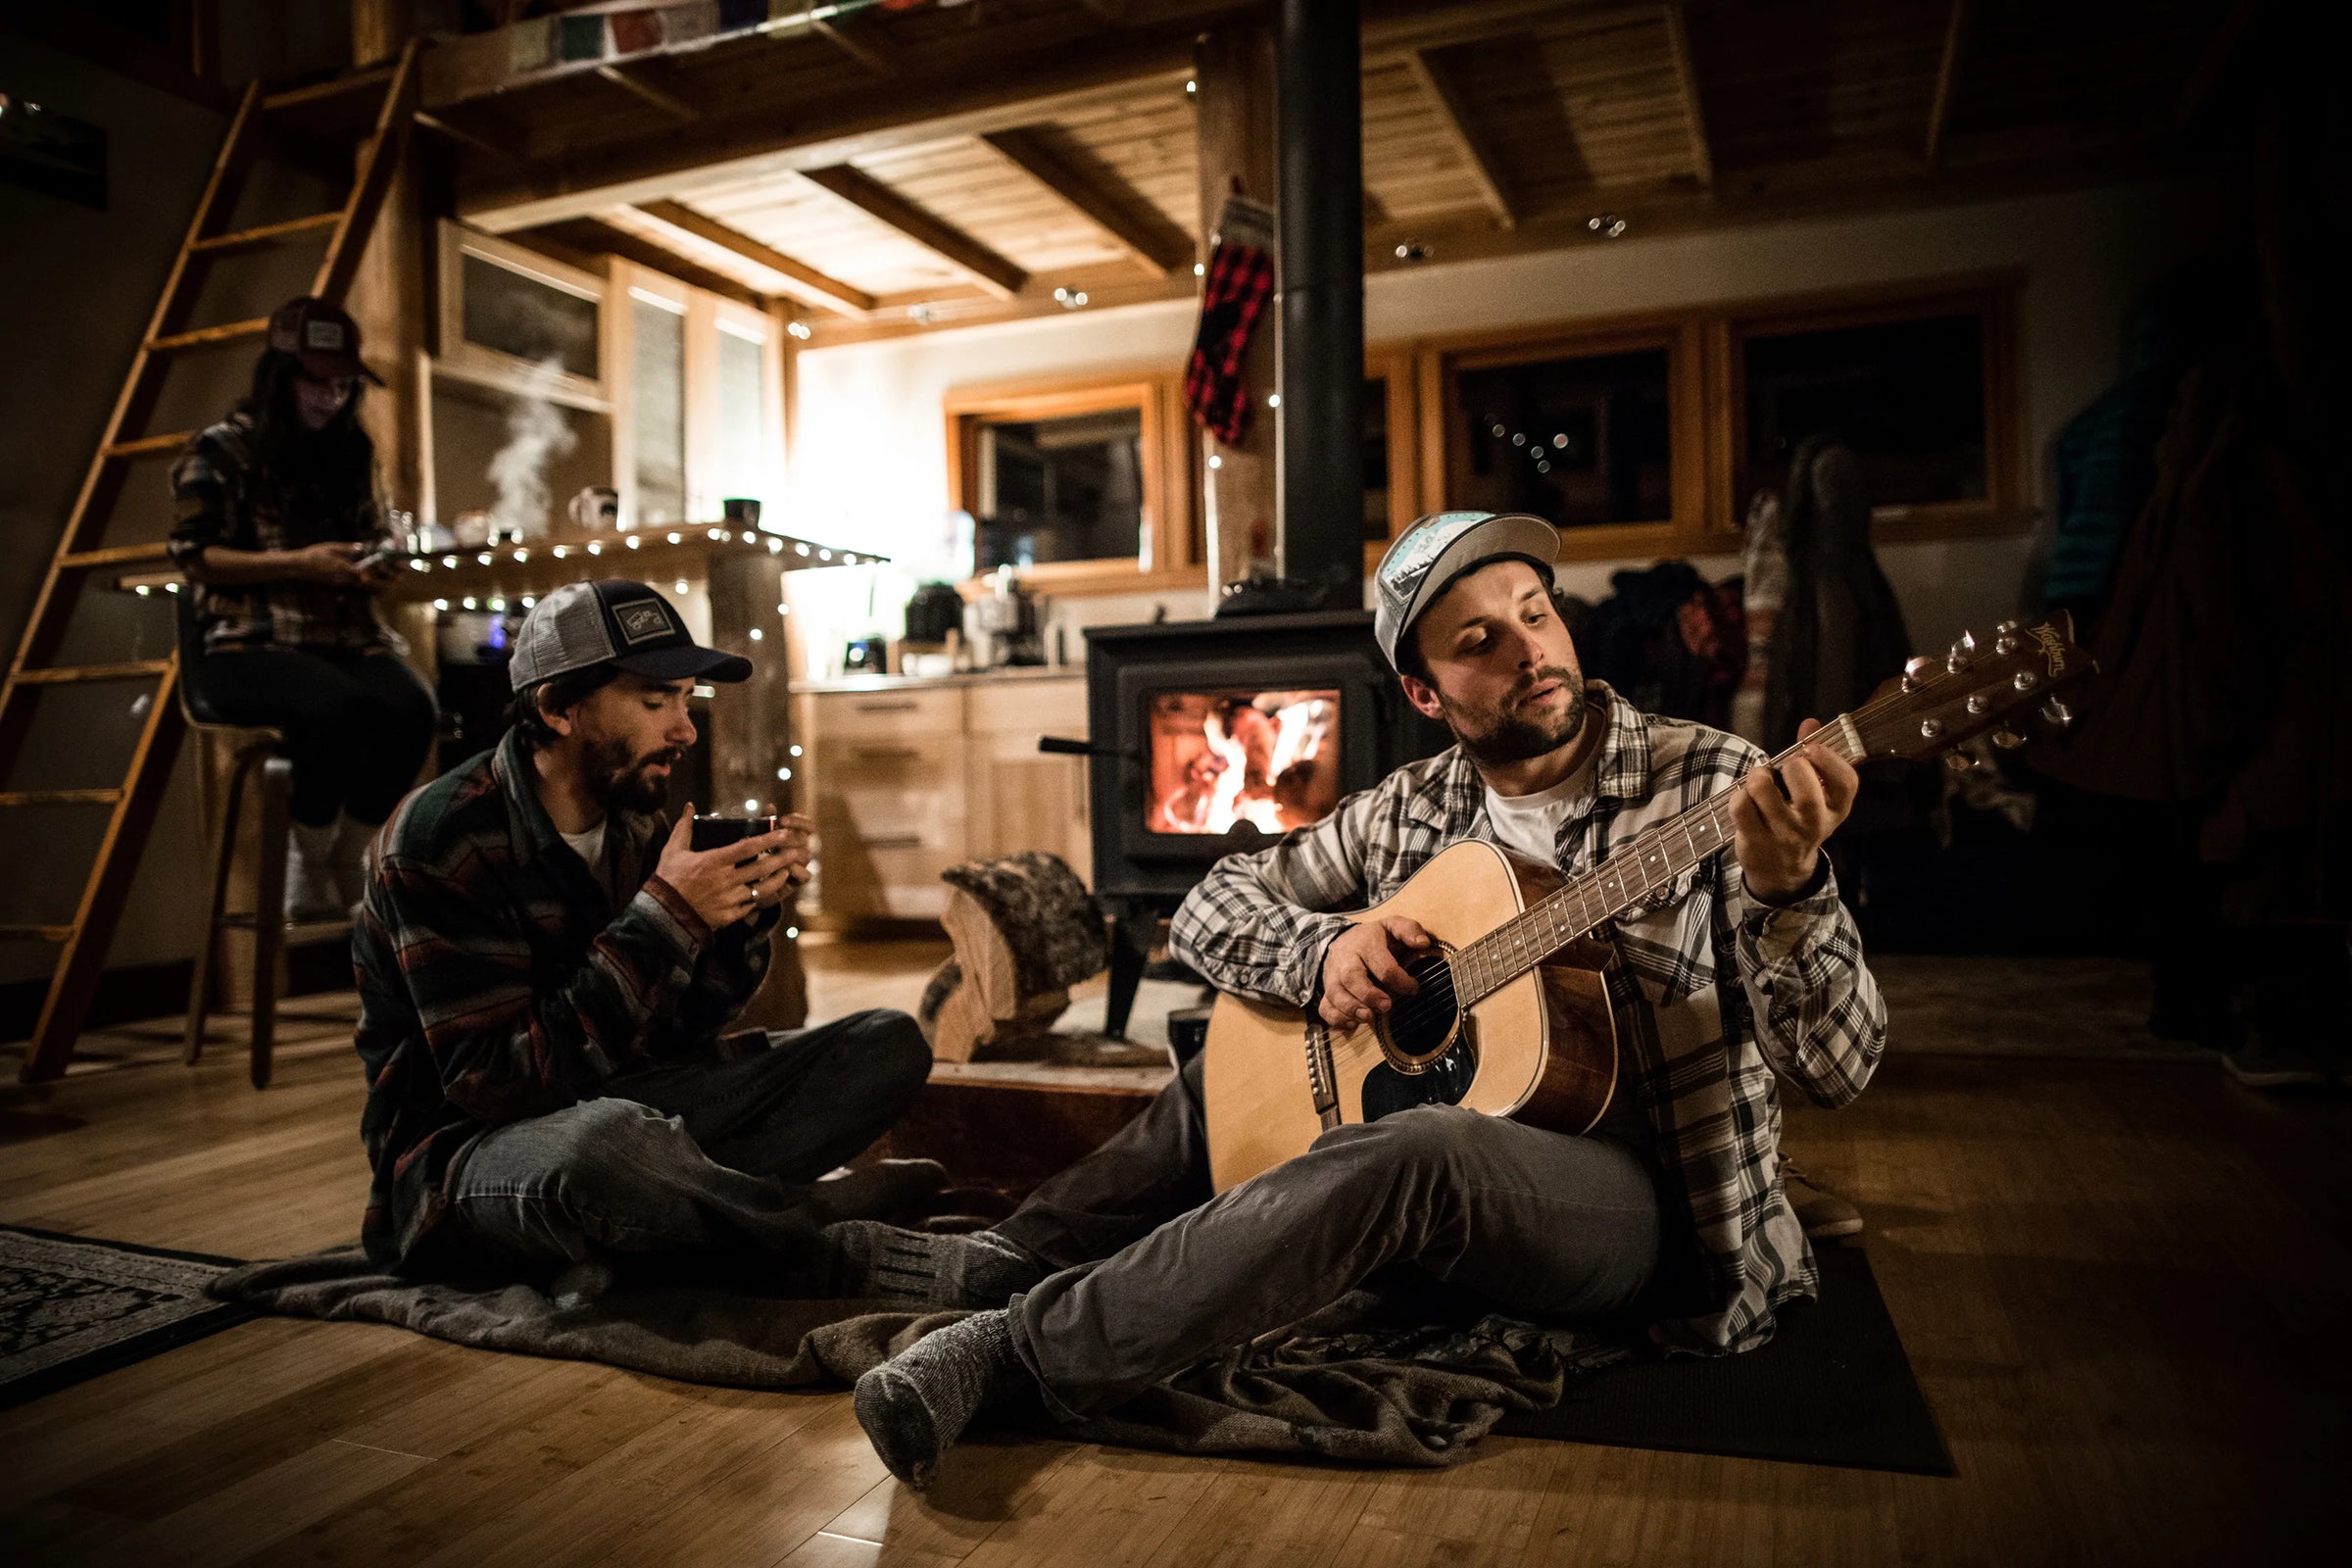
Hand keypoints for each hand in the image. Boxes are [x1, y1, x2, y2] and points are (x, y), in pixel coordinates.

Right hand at [291, 541, 371, 587]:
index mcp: (341, 566)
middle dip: (368, 581)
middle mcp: (340, 576)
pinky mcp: (331, 585)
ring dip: (361, 583)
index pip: (358, 571)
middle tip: (381, 582)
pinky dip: (352, 586)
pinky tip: (355, 585)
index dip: (368, 573)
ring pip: (352, 584)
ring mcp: (335, 582)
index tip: (376, 573)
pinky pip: (344, 587)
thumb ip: (346, 548)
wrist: (300, 566)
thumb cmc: (315, 553)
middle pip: (357, 580)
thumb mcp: (330, 547)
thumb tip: (361, 546)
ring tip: (373, 583)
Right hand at [653, 806, 807, 932]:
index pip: (748, 847)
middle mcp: (725, 880)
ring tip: (787, 871)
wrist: (662, 914)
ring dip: (777, 879)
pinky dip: (759, 898)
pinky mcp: (728, 916)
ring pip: (761, 888)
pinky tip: (766, 891)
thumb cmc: (667, 878)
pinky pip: (750, 905)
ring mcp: (728, 899)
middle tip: (796, 852)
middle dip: (782, 858)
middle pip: (761, 867)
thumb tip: (688, 805)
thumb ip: (684, 827)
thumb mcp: (673, 850)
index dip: (768, 839)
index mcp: (714, 861)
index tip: (783, 832)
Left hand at [757, 814, 815, 904]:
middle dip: (789, 837)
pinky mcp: (798, 882)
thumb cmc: (752, 857)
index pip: (808, 825)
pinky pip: (805, 875)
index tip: (781, 821)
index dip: (798, 821)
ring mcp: (801, 866)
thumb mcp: (756, 838)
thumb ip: (764, 823)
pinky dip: (795, 871)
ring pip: (806, 855)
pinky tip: (780, 869)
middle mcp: (801, 850)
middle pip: (805, 839)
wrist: (747, 885)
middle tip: (774, 838)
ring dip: (790, 853)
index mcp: (795, 837)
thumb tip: (771, 806)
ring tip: (774, 852)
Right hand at [1318, 915, 1433, 1028]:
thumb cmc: (1375, 938)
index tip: (1413, 988)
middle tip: (1386, 1006)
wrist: (1343, 940)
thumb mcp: (1392, 926)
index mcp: (1365, 944)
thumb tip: (1424, 943)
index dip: (1400, 980)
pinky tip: (1352, 1024)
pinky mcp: (1327, 991)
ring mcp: (1333, 976)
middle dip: (1368, 995)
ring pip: (1335, 993)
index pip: (1382, 964)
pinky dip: (1336, 1018)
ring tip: (1367, 1018)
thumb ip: (1409, 930)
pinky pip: (1325, 1007)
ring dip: (1351, 1009)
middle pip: (1351, 977)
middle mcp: (1346, 960)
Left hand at [1729, 718, 1859, 903]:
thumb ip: (1813, 757)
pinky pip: (1741, 807)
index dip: (1829, 760)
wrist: (1782, 870)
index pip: (1846, 783)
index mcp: (1836, 809)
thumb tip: (1810, 722)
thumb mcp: (1816, 795)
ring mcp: (1784, 836)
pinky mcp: (1755, 842)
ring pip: (1765, 793)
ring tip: (1759, 778)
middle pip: (1806, 791)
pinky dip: (1738, 795)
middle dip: (1792, 767)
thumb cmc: (1799, 820)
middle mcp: (1814, 825)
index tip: (1811, 748)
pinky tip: (1745, 798)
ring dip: (1758, 776)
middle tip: (1784, 766)